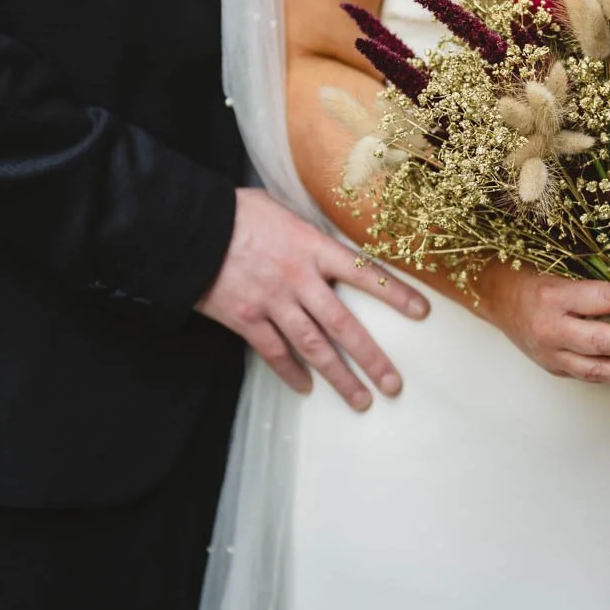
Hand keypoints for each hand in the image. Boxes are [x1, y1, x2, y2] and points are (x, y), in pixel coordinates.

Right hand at [197, 188, 429, 410]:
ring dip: (339, 376)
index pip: (365, 273)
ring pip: (314, 347)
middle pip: (343, 324)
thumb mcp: (281, 209)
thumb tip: (325, 242)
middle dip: (371, 357)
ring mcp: (272, 302)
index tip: (422, 312)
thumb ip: (307, 231)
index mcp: (313, 247)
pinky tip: (307, 389)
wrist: (187, 227)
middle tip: (393, 385)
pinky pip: (274, 353)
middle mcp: (299, 278)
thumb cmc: (235, 211)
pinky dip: (291, 373)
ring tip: (361, 400)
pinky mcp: (245, 319)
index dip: (395, 294)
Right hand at [479, 268, 609, 385]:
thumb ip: (600, 289)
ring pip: (600, 370)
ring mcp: (552, 354)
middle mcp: (552, 328)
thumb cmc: (534, 279)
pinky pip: (593, 377)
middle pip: (605, 341)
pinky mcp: (556, 369)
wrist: (496, 300)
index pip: (605, 300)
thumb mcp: (564, 274)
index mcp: (554, 296)